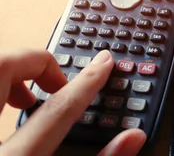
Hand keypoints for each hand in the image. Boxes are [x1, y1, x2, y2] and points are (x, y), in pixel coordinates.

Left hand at [0, 49, 145, 154]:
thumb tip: (132, 137)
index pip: (58, 110)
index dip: (87, 82)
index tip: (104, 64)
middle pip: (5, 66)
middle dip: (36, 63)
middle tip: (58, 82)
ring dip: (13, 72)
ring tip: (30, 95)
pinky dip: (0, 87)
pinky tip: (10, 107)